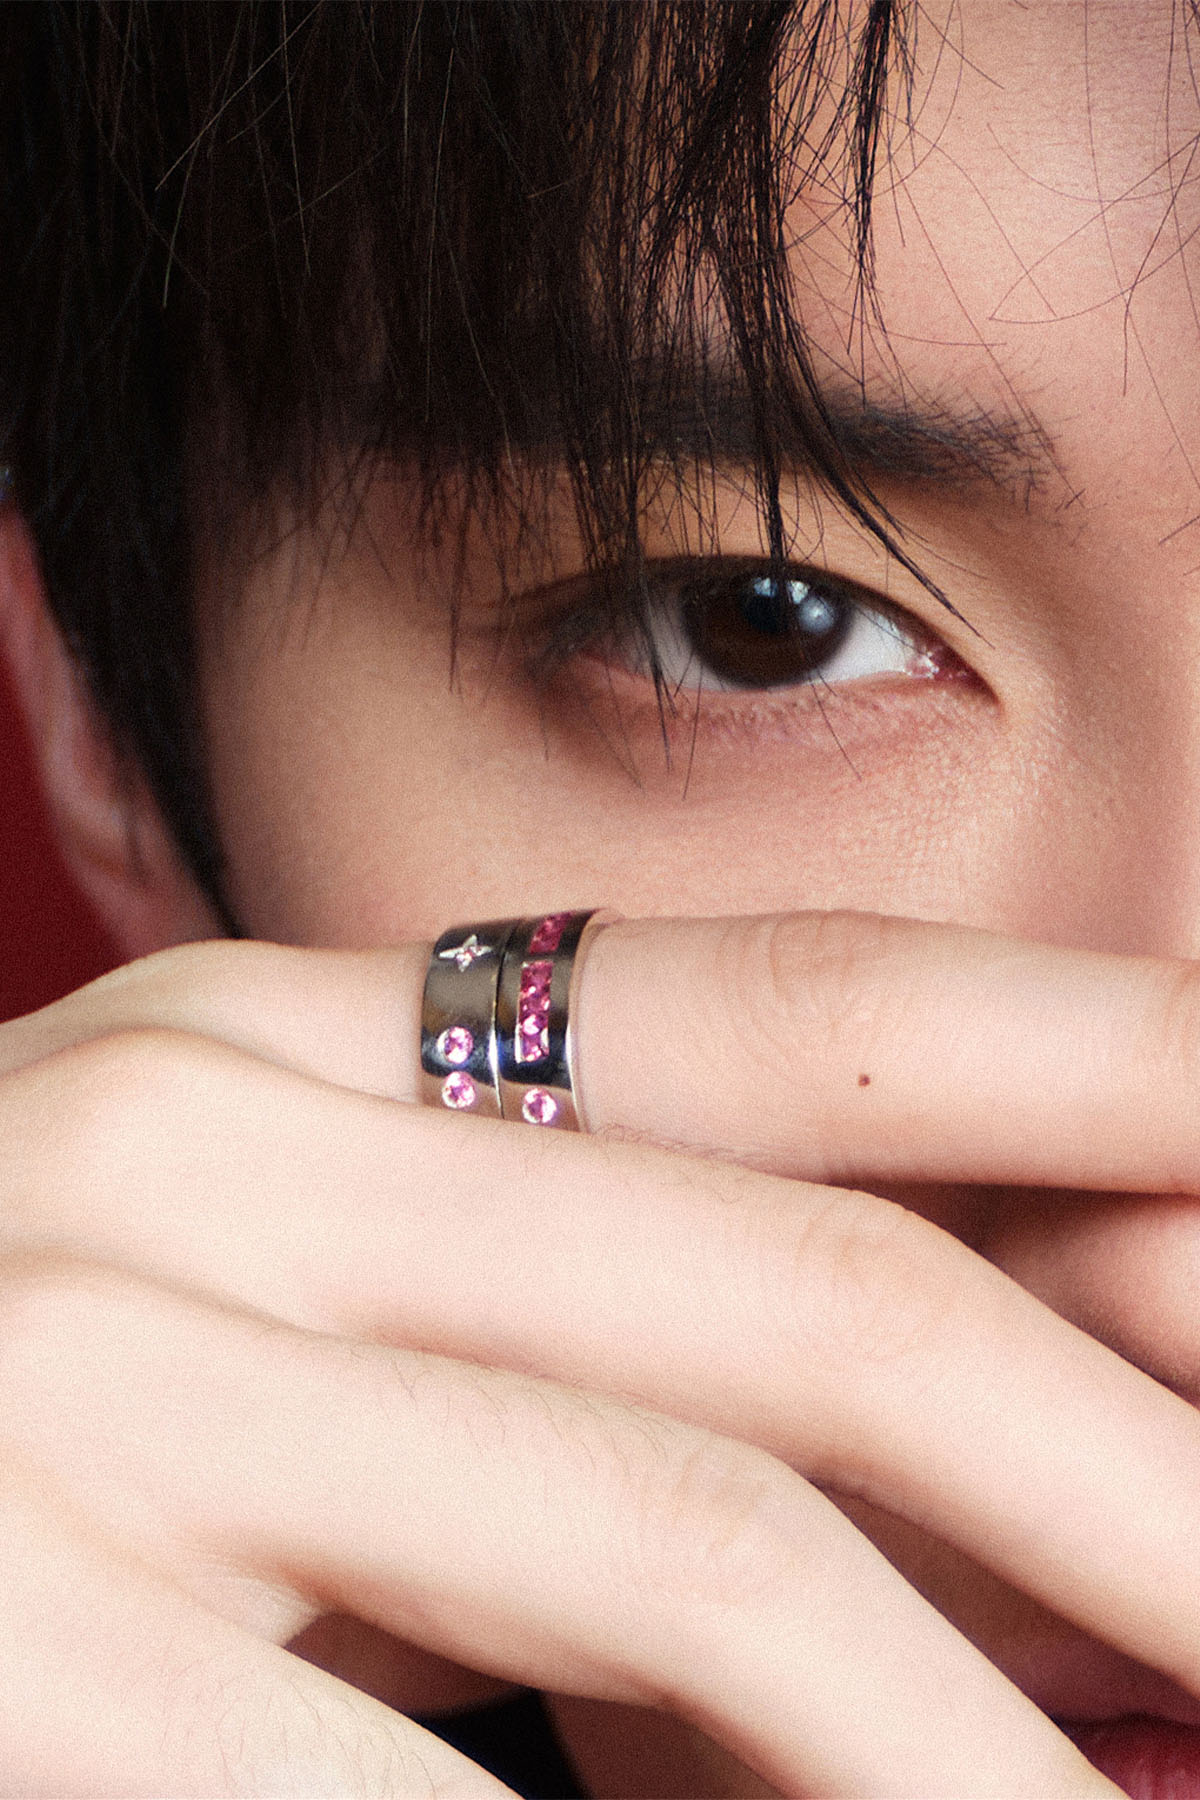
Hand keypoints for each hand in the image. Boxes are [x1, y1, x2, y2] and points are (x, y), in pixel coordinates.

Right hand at [1, 914, 1193, 1795]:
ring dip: (984, 1759)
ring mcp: (87, 1368)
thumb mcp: (314, 1322)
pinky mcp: (4, 1629)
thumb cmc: (29, 1445)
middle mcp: (203, 1141)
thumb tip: (930, 1509)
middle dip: (1142, 1476)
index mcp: (296, 1038)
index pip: (794, 1011)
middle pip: (821, 1292)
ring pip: (699, 1544)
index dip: (1102, 1068)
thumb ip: (577, 1354)